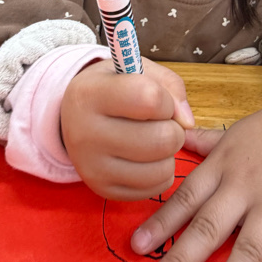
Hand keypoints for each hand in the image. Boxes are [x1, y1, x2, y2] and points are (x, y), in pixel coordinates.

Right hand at [61, 57, 194, 200]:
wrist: (73, 118)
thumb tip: (187, 122)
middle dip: (174, 129)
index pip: (150, 98)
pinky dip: (161, 172)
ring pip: (161, 168)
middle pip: (160, 139)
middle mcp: (84, 133)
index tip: (159, 101)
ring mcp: (91, 166)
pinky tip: (147, 158)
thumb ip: (169, 85)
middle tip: (162, 123)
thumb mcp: (137, 71)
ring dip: (169, 153)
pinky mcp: (102, 189)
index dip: (167, 100)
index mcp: (89, 94)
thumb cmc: (113, 89)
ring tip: (154, 140)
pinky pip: (155, 187)